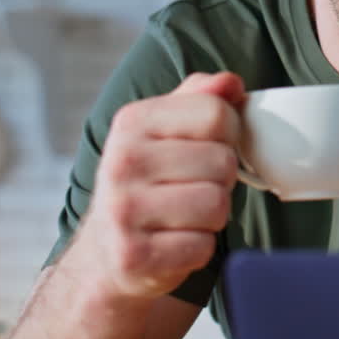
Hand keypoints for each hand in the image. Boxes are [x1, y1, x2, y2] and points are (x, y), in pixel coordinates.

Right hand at [72, 72, 245, 300]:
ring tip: (186, 214)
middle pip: (223, 162)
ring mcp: (122, 211)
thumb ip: (202, 97)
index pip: (217, 113)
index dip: (229, 133)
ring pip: (217, 205)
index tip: (209, 146)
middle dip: (222, 179)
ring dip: (214, 215)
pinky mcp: (133, 256)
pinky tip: (175, 241)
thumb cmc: (153, 180)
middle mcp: (120, 163)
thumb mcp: (169, 128)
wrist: (108, 250)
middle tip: (194, 187)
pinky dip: (199, 247)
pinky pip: (203, 246)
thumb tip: (231, 82)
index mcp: (132, 122)